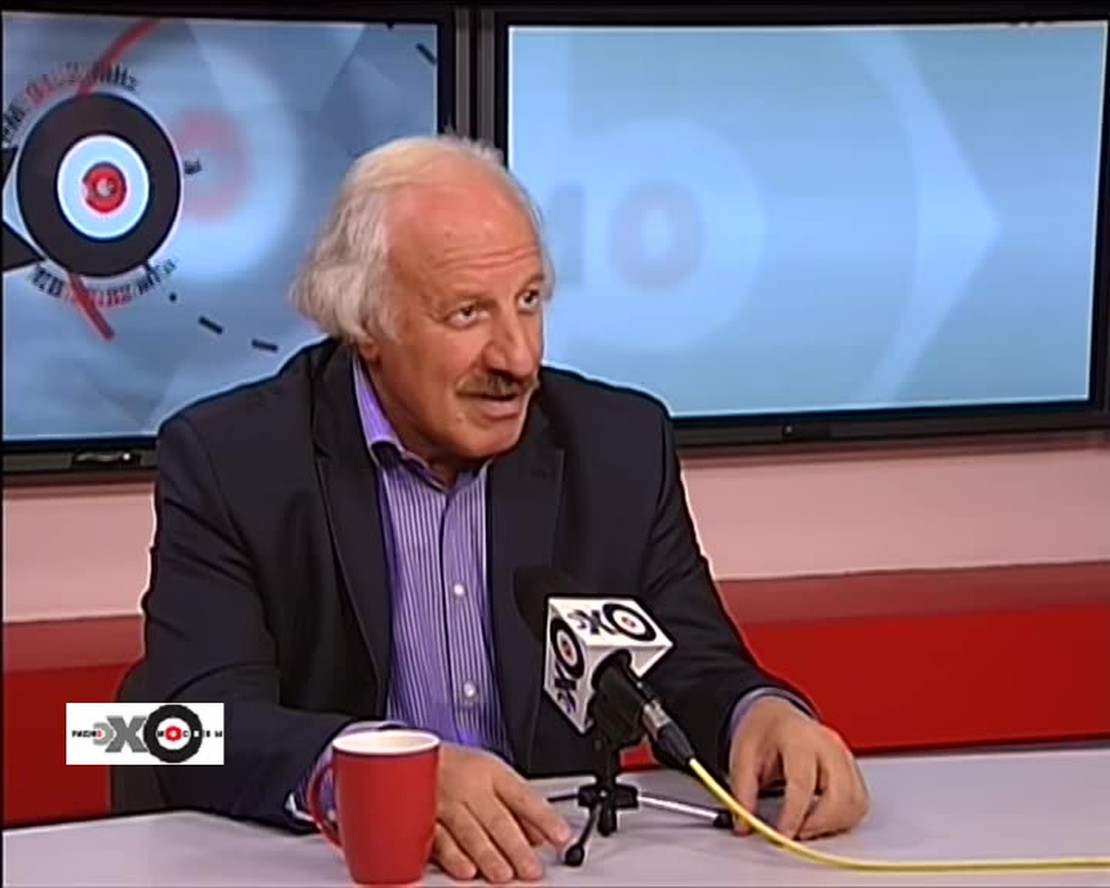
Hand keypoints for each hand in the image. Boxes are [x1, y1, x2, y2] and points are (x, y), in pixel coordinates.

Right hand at [432, 743, 572, 882]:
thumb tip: (541, 835)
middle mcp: (470, 788)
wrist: (413, 758)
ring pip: (469, 832)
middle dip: (515, 846)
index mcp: (492, 774)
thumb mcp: (492, 774)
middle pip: (496, 818)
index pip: (524, 797)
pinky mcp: (424, 821)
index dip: (544, 818)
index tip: (561, 836)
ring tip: (505, 874)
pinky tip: (466, 869)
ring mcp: (446, 804)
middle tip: (532, 868)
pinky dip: (452, 856)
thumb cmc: (458, 768)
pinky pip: (439, 839)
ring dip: (487, 854)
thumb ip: (517, 805)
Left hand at [728, 696, 868, 840]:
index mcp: (797, 737)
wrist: (776, 717)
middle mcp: (827, 745)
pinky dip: (842, 819)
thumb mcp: (742, 757)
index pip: (802, 782)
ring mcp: (844, 756)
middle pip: (839, 795)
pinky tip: (821, 819)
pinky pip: (858, 803)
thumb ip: (742, 793)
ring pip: (854, 802)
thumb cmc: (764, 733)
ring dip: (832, 824)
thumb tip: (744, 825)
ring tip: (805, 826)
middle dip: (818, 823)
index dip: (794, 815)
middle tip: (794, 833)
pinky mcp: (852, 769)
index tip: (782, 835)